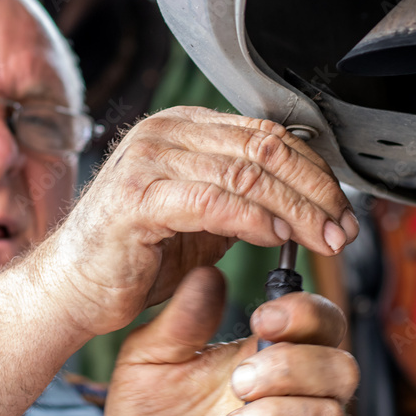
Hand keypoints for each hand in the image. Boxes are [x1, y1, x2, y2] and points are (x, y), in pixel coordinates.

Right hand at [45, 106, 357, 335]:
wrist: (73, 287)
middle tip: (342, 228)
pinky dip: (253, 219)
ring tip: (322, 238)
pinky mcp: (136, 197)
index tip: (342, 209)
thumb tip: (307, 203)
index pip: (267, 135)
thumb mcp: (203, 219)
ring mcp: (148, 160)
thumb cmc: (136, 255)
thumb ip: (245, 200)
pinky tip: (277, 237)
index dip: (314, 171)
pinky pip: (212, 201)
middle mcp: (165, 133)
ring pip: (245, 173)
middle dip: (314, 190)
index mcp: (184, 129)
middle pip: (263, 149)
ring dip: (295, 209)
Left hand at [104, 266, 358, 415]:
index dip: (306, 313)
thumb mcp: (151, 359)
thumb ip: (183, 320)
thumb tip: (208, 275)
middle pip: (342, 369)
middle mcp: (291, 396)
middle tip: (240, 380)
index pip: (320, 322)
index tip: (262, 318)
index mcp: (267, 353)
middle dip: (295, 367)